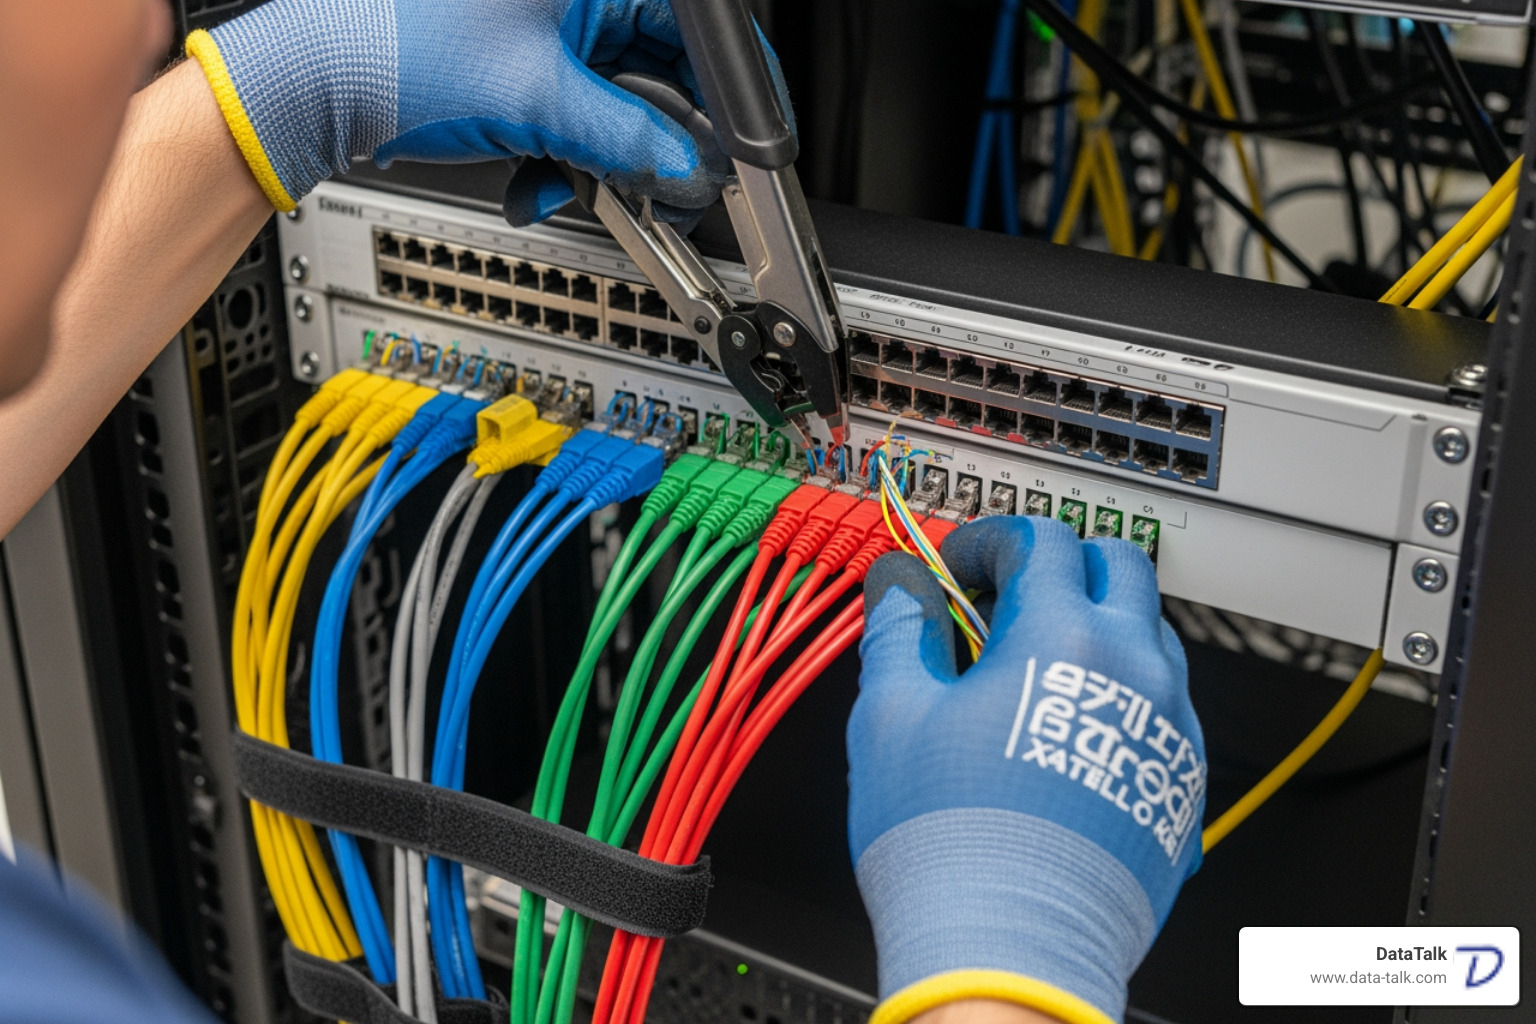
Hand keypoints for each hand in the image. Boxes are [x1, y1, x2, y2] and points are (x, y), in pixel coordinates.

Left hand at [187, 0, 737, 218]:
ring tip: (562, 186)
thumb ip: (630, 139)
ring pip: (620, 110)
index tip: (728, 162)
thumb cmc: (399, 49)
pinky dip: (565, 159)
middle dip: (646, 148)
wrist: (317, 82)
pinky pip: (579, 119)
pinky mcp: (530, 64)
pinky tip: (532, 180)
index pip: (702, 41)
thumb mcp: (538, 100)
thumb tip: (690, 169)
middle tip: (646, 194)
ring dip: (599, 165)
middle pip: (662, 80)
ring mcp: (554, 29)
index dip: (721, 110)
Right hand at [848, 516, 1205, 1023]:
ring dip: (1096, 620)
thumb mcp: (893, 715)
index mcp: (1062, 635)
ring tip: (1034, 666)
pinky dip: (1121, 686)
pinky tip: (1067, 726)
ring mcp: (1169, 722)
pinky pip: (1165, 699)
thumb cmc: (953, 844)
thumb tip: (899, 585)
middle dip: (1058, 560)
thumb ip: (900, 628)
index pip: (1039, 538)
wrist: (1011, 948)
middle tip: (1004, 594)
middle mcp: (1133, 667)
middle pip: (1116, 562)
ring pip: (1149, 630)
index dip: (987, 539)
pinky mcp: (1181, 777)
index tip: (957, 565)